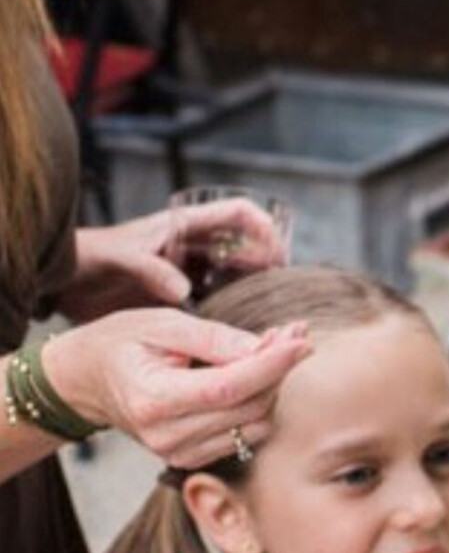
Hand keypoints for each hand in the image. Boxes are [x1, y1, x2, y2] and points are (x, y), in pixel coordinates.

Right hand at [38, 311, 310, 468]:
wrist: (88, 380)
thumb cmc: (121, 342)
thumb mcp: (160, 323)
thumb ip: (213, 338)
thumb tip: (266, 347)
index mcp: (153, 400)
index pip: (228, 388)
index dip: (271, 365)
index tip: (301, 340)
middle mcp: (168, 436)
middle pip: (248, 408)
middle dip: (278, 370)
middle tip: (293, 334)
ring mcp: (181, 454)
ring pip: (255, 424)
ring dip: (274, 387)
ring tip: (276, 349)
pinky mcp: (194, 459)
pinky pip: (246, 435)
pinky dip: (260, 403)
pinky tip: (260, 374)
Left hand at [59, 200, 290, 323]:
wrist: (63, 283)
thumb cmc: (87, 260)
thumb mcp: (117, 258)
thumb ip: (148, 268)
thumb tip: (183, 290)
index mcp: (181, 227)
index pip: (236, 214)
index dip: (263, 226)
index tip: (278, 252)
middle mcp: (191, 249)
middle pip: (244, 251)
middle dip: (267, 269)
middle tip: (282, 297)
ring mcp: (188, 275)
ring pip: (234, 281)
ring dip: (252, 297)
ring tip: (268, 319)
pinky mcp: (179, 301)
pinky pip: (215, 307)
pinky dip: (229, 319)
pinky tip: (238, 337)